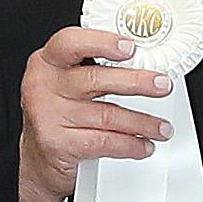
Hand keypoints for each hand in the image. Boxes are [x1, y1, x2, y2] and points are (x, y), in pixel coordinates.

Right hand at [16, 27, 177, 201]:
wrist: (39, 158)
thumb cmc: (61, 115)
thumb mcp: (69, 84)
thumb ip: (95, 70)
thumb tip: (143, 66)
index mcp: (47, 62)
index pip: (71, 43)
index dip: (102, 42)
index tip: (130, 47)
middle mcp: (43, 85)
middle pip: (96, 79)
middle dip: (136, 82)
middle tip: (163, 85)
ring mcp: (47, 114)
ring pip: (107, 115)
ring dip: (142, 122)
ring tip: (161, 127)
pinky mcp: (56, 142)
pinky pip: (104, 142)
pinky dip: (130, 145)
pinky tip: (143, 146)